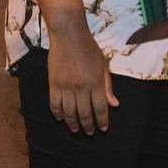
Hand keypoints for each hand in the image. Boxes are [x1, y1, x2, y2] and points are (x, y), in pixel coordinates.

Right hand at [47, 15, 118, 133]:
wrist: (68, 34)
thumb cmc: (88, 47)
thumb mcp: (103, 65)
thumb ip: (108, 86)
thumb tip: (114, 104)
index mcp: (95, 82)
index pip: (100, 108)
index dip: (102, 121)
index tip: (103, 129)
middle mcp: (81, 86)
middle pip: (85, 113)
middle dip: (88, 126)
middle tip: (89, 132)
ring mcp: (66, 86)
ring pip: (69, 112)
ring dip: (72, 123)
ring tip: (75, 129)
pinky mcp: (53, 83)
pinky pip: (54, 104)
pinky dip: (57, 113)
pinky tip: (61, 118)